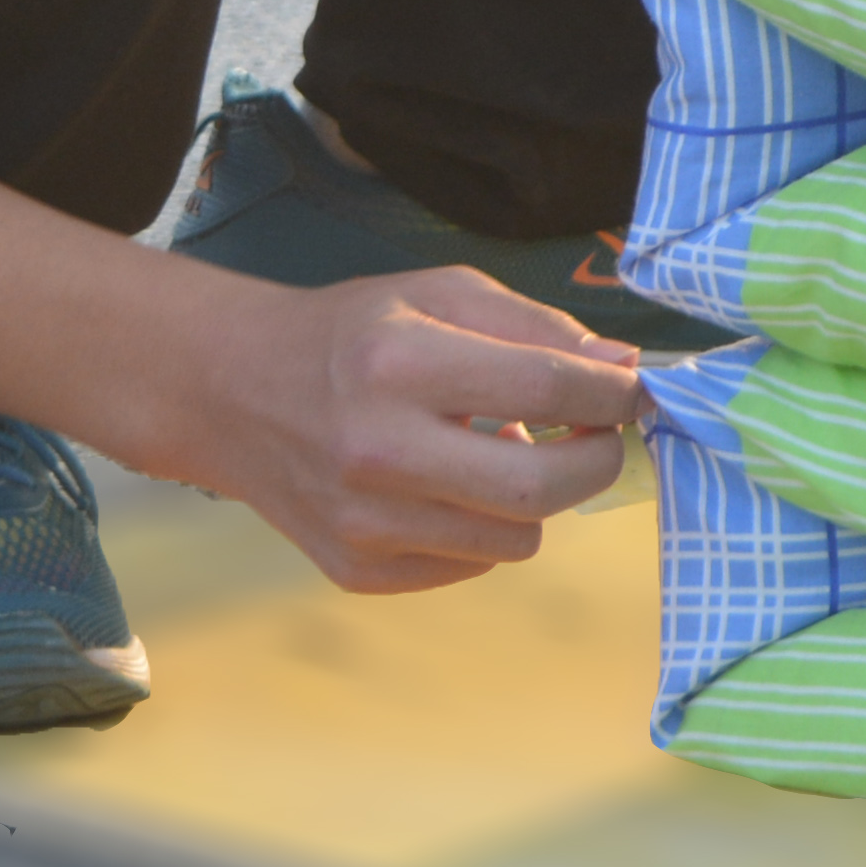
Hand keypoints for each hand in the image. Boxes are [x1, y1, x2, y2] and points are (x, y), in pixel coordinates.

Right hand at [148, 266, 644, 594]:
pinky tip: (447, 485)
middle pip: (540, 486)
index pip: (547, 386)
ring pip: (516, 538)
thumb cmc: (353, 334)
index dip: (612, 391)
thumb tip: (623, 366)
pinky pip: (471, 564)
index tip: (632, 389)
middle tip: (596, 432)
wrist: (234, 395)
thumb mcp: (442, 296)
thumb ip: (539, 326)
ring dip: (534, 497)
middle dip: (596, 459)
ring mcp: (363, 524)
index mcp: (399, 364)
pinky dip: (482, 527)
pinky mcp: (356, 570)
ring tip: (497, 449)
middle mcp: (377, 452)